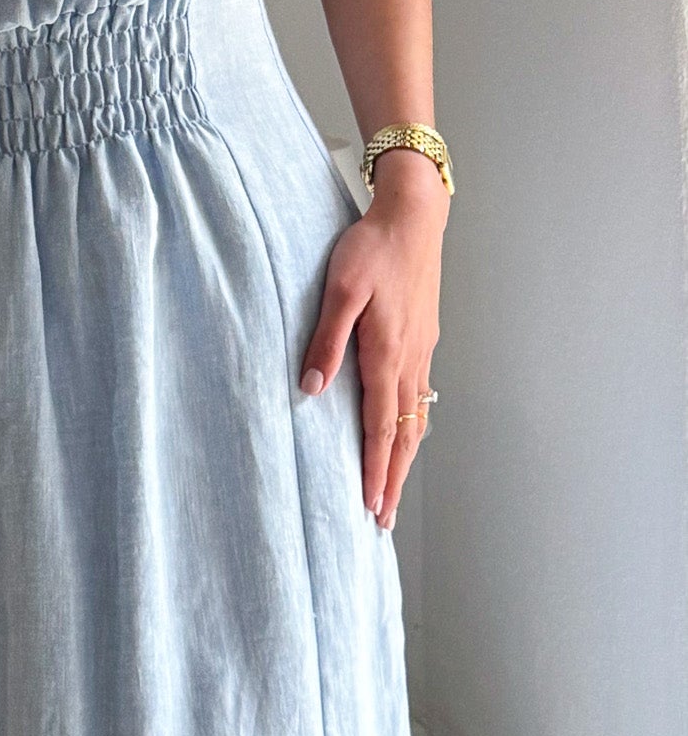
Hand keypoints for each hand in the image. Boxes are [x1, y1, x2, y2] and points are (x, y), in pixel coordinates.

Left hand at [297, 152, 446, 529]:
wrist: (413, 215)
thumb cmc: (371, 248)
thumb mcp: (340, 289)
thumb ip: (326, 340)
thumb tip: (312, 389)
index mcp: (386, 352)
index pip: (381, 427)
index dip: (376, 471)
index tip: (371, 508)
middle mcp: (409, 359)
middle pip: (404, 434)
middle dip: (394, 480)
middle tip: (385, 520)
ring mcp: (421, 349)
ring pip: (415, 417)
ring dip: (405, 458)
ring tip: (394, 489)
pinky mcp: (423, 337)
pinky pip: (420, 393)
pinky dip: (413, 424)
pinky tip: (407, 430)